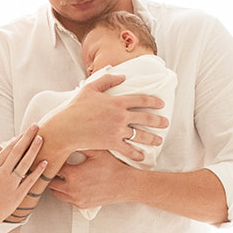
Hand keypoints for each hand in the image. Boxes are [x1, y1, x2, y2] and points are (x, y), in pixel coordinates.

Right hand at [0, 128, 47, 229]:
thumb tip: (4, 151)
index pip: (8, 149)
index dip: (19, 138)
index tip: (27, 130)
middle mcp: (2, 174)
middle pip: (17, 152)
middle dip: (27, 138)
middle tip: (37, 126)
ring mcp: (10, 184)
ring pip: (24, 163)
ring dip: (34, 150)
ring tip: (42, 139)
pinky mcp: (18, 194)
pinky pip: (30, 180)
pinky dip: (38, 171)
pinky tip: (45, 162)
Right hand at [45, 74, 166, 156]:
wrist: (66, 128)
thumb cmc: (75, 107)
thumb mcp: (90, 88)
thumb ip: (107, 79)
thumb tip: (122, 76)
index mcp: (117, 101)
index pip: (141, 100)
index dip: (153, 102)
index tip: (161, 104)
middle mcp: (120, 116)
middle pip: (145, 118)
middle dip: (158, 121)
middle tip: (166, 123)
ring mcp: (117, 131)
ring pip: (140, 135)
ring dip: (152, 138)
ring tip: (159, 140)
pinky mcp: (111, 143)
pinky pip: (128, 150)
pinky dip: (136, 154)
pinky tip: (142, 156)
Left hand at [48, 149, 137, 210]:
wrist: (126, 185)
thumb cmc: (113, 166)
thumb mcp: (97, 151)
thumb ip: (80, 143)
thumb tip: (68, 134)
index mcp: (73, 174)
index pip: (52, 166)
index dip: (51, 159)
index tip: (50, 155)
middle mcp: (71, 188)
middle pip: (50, 181)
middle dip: (51, 173)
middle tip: (52, 165)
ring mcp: (76, 199)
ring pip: (56, 192)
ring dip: (56, 184)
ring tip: (59, 174)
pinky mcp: (82, 205)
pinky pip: (66, 199)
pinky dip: (65, 192)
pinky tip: (69, 184)